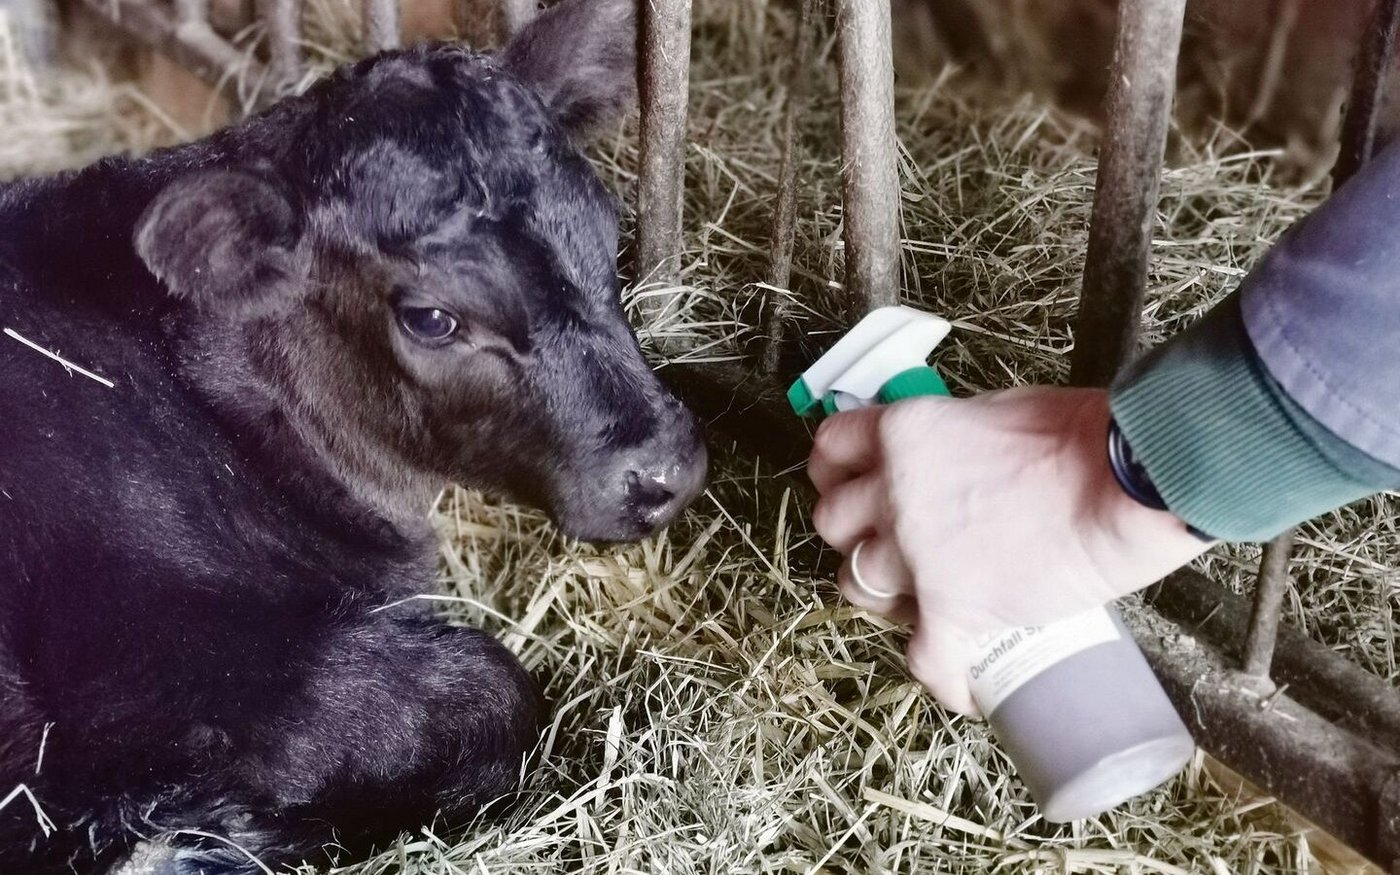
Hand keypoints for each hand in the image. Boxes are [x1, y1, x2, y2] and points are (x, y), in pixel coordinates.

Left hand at [807, 386, 1209, 714]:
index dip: (837, 468)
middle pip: (832, 523)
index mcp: (904, 435)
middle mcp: (894, 494)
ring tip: (916, 601)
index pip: (832, 447)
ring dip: (881, 595)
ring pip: (854, 586)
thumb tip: (955, 455)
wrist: (1120, 483)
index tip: (848, 480)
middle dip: (852, 532)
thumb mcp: (994, 410)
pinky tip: (963, 687)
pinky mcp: (952, 610)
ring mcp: (916, 556)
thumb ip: (953, 436)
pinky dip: (943, 677)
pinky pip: (926, 660)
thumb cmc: (1079, 435)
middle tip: (885, 541)